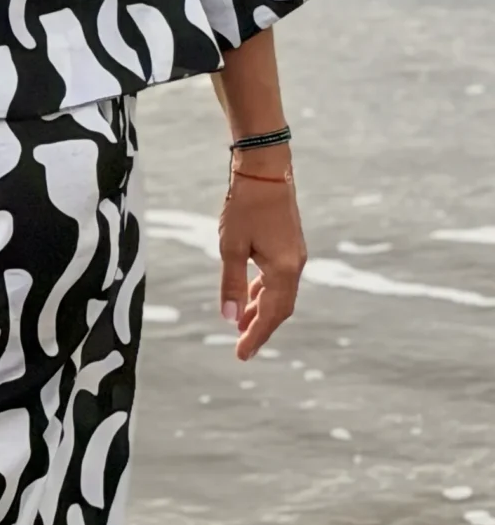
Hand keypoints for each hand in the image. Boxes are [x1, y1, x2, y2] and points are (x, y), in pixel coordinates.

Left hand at [218, 172, 305, 359]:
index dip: (256, 336)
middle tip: (242, 348)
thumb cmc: (245, 206)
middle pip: (280, 308)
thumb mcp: (231, 247)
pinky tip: (250, 297)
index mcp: (283, 269)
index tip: (241, 355)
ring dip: (261, 311)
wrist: (265, 169)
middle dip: (261, 329)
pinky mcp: (290, 246)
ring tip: (242, 327)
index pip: (271, 314)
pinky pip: (279, 279)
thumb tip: (229, 318)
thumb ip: (231, 284)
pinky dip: (264, 293)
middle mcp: (295, 266)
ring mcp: (295, 255)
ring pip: (280, 294)